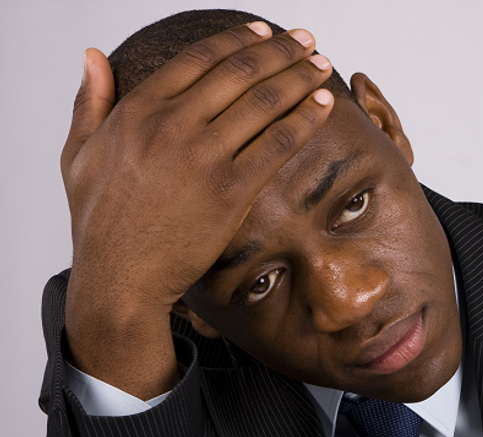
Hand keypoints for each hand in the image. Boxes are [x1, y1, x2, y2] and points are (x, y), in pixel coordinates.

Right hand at [61, 22, 334, 397]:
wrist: (120, 277)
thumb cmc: (99, 220)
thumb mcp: (79, 153)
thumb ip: (90, 101)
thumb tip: (93, 55)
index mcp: (138, 110)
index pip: (200, 58)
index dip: (240, 40)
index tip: (266, 32)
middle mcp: (171, 125)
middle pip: (240, 73)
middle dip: (281, 52)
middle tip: (306, 40)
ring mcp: (203, 157)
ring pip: (264, 103)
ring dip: (301, 78)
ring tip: (322, 65)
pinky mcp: (230, 191)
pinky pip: (277, 144)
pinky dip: (304, 119)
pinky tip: (323, 105)